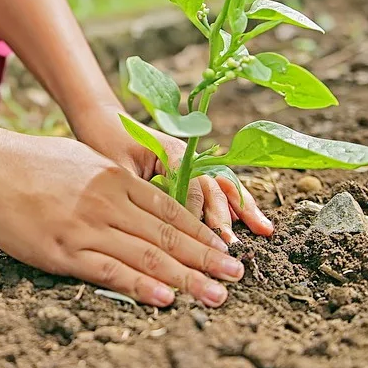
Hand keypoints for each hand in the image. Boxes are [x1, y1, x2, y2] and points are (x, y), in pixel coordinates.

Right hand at [0, 131, 245, 306]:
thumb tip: (136, 195)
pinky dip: (140, 286)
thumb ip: (111, 180)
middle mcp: (108, 201)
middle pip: (167, 236)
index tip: (224, 249)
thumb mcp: (80, 159)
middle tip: (236, 276)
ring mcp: (86, 226)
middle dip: (206, 258)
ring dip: (186, 278)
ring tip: (216, 295)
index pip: (169, 210)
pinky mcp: (62, 250)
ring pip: (146, 256)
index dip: (201, 232)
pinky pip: (109, 271)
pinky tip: (166, 298)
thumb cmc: (28, 160)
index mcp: (114, 178)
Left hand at [69, 103, 273, 243]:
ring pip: (222, 187)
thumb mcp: (118, 169)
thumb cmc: (105, 143)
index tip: (201, 241)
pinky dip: (235, 204)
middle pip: (213, 188)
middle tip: (231, 246)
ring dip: (242, 209)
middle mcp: (188, 156)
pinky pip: (217, 187)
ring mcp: (192, 162)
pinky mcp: (190, 170)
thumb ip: (140, 192)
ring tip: (264, 230)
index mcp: (172, 153)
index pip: (192, 188)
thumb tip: (155, 225)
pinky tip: (253, 221)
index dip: (197, 215)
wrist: (103, 121)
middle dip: (224, 218)